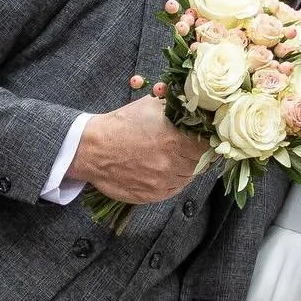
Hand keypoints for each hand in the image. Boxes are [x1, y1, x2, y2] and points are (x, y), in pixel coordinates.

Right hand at [72, 94, 207, 203]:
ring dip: (186, 166)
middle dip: (197, 152)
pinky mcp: (155, 195)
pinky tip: (163, 167)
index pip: (208, 144)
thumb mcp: (150, 106)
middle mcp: (172, 163)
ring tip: (172, 155)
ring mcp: (163, 182)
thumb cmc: (121, 125)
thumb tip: (198, 106)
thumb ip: (177, 106)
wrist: (92, 150)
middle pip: (201, 161)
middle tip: (188, 144)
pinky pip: (175, 188)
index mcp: (174, 139)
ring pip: (189, 176)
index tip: (204, 135)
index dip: (208, 139)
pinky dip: (174, 179)